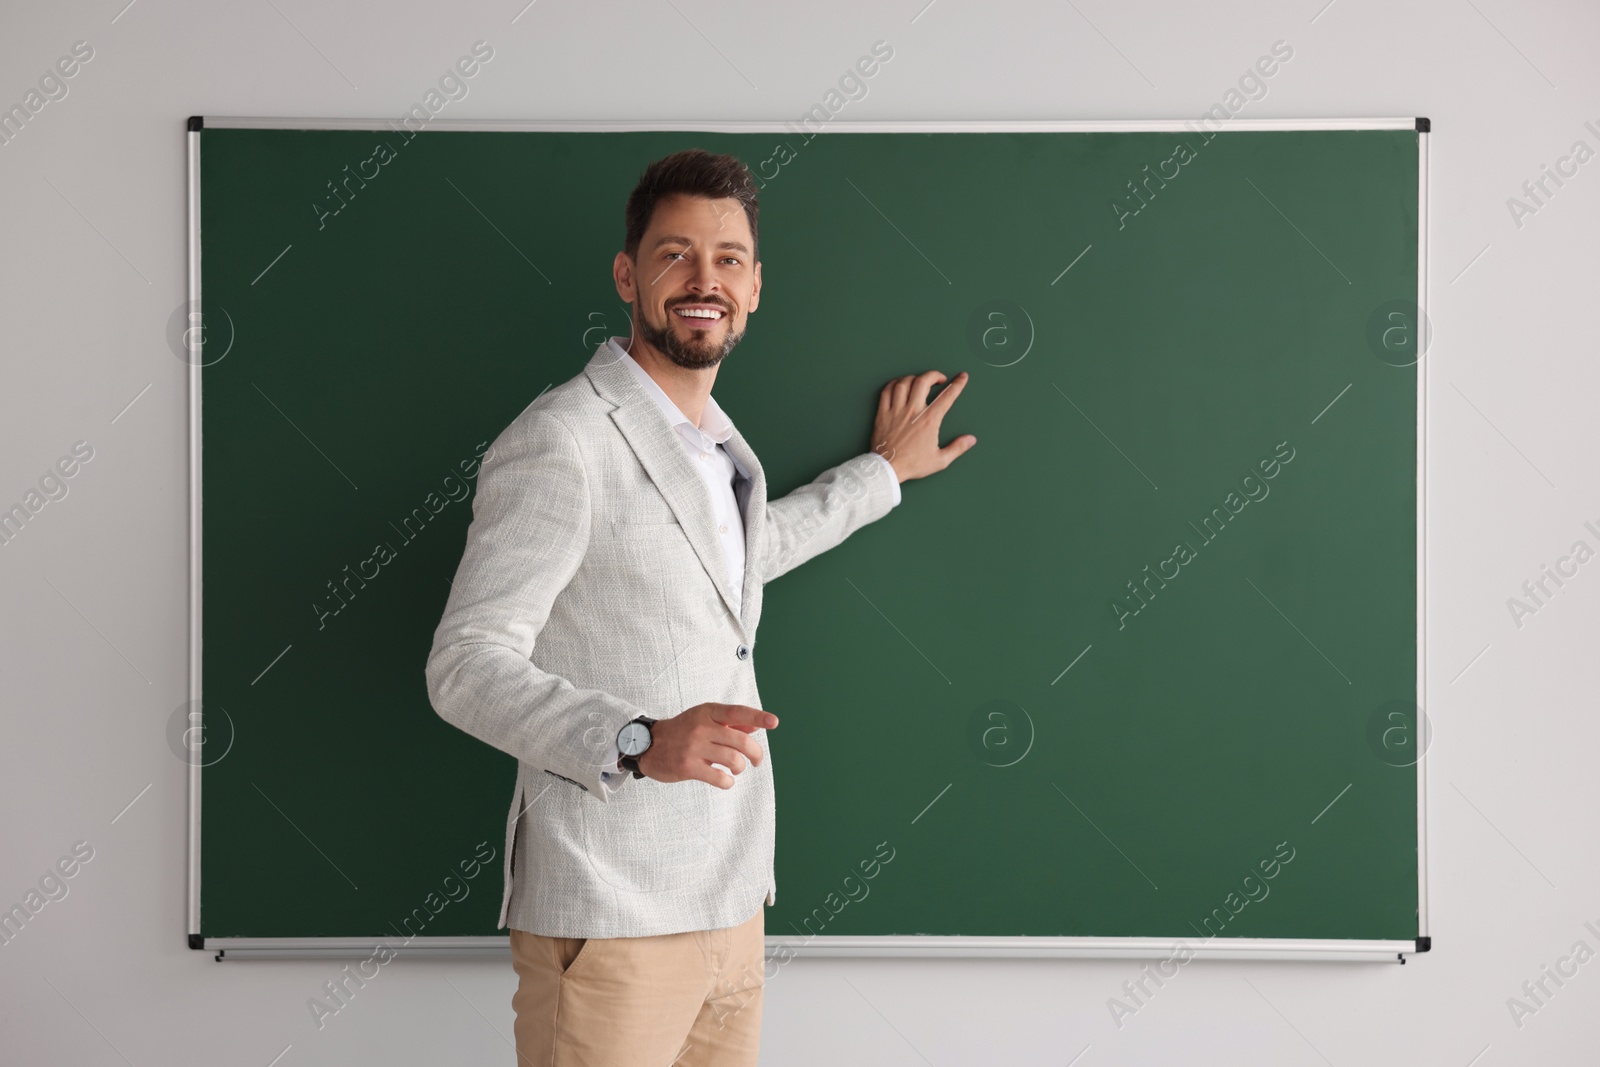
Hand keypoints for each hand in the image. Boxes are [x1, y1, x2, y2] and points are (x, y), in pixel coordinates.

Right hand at [636, 702, 776, 788]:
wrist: (647, 745)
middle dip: (755, 753)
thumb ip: (730, 723)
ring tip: (736, 769)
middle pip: (741, 741)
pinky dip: (728, 781)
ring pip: (733, 759)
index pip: (737, 713)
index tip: (774, 722)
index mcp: (707, 713)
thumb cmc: (681, 731)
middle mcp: (702, 727)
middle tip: (756, 761)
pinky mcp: (688, 766)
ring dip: (740, 768)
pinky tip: (726, 780)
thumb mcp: (703, 720)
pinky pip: (719, 777)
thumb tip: (756, 726)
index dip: (758, 717)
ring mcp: (694, 747)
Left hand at [871, 370, 975, 482]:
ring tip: (919, 382)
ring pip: (904, 383)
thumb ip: (957, 448)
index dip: (957, 384)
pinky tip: (899, 385)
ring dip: (914, 378)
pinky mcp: (883, 413)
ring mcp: (896, 410)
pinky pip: (886, 391)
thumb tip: (971, 439)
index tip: (962, 377)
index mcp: (929, 420)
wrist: (887, 469)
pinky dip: (894, 384)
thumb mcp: (940, 460)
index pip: (947, 396)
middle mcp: (913, 411)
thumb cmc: (912, 464)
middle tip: (939, 379)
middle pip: (923, 381)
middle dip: (934, 375)